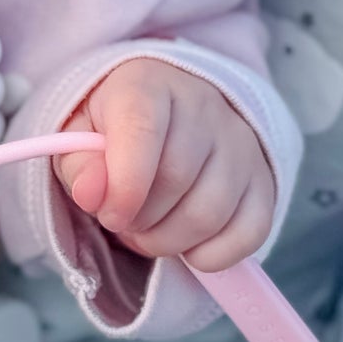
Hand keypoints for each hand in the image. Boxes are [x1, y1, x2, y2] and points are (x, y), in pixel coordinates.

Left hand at [54, 59, 275, 272]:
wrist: (167, 109)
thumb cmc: (114, 127)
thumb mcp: (79, 135)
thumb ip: (80, 164)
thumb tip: (91, 195)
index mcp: (148, 85)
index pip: (141, 133)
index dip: (123, 187)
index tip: (107, 214)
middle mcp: (203, 106)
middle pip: (176, 179)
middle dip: (139, 219)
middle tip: (122, 221)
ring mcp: (240, 143)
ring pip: (209, 213)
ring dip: (168, 241)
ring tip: (147, 230)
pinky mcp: (263, 179)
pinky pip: (248, 234)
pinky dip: (210, 256)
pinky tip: (185, 243)